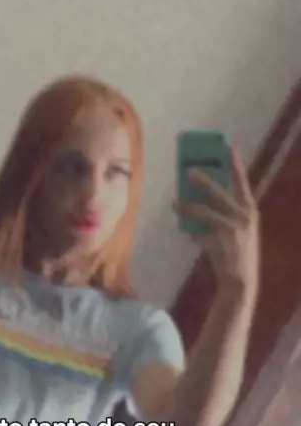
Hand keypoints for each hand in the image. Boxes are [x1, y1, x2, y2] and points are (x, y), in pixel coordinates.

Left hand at [174, 145, 259, 295]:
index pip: (242, 182)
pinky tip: (187, 233)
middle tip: (187, 170)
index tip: (230, 146)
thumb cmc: (238, 250)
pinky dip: (191, 233)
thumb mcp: (239, 227)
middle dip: (202, 180)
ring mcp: (232, 228)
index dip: (236, 164)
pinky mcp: (220, 241)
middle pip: (218, 192)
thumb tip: (199, 196)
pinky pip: (197, 232)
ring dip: (186, 207)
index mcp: (250, 209)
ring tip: (175, 203)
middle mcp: (244, 216)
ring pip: (203, 211)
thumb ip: (226, 212)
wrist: (241, 279)